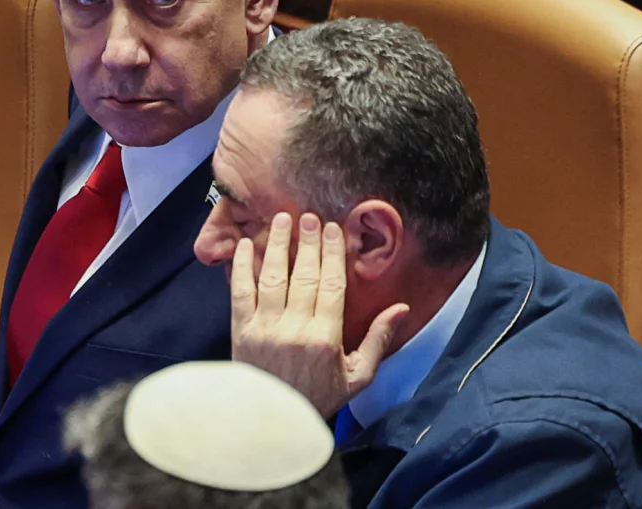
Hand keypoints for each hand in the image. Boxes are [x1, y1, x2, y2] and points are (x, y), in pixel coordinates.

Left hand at [230, 212, 408, 416]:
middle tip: (309, 217)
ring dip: (277, 245)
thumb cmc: (317, 399)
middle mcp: (295, 328)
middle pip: (304, 275)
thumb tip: (401, 309)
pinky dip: (241, 267)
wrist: (272, 424)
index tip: (334, 230)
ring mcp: (265, 328)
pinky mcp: (241, 331)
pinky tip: (246, 246)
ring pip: (272, 277)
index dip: (333, 254)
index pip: (331, 284)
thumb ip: (378, 341)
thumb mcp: (357, 377)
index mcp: (325, 337)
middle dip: (307, 242)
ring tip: (281, 220)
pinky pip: (240, 292)